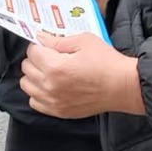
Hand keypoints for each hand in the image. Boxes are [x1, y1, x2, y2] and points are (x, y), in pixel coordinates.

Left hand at [20, 33, 144, 118]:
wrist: (124, 87)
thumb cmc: (108, 63)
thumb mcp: (85, 41)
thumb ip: (58, 40)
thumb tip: (41, 38)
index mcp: (55, 67)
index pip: (32, 52)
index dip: (39, 46)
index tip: (48, 46)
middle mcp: (50, 86)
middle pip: (26, 68)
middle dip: (36, 59)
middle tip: (49, 57)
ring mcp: (53, 101)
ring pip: (27, 85)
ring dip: (34, 76)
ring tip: (48, 72)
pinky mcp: (59, 112)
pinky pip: (35, 102)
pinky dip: (38, 93)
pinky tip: (50, 87)